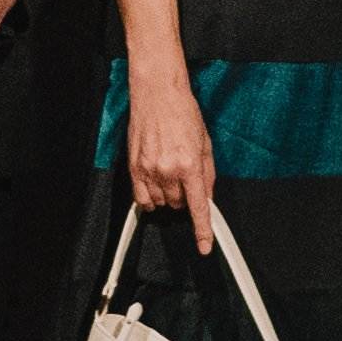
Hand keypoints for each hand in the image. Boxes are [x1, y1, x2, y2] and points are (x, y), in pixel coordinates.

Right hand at [123, 71, 220, 221]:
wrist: (158, 94)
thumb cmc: (183, 114)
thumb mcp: (205, 144)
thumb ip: (207, 175)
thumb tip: (206, 198)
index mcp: (190, 164)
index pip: (197, 207)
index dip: (202, 230)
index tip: (204, 246)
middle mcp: (169, 170)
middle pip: (179, 204)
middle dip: (185, 197)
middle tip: (185, 178)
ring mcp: (149, 170)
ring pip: (161, 202)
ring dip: (168, 196)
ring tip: (170, 174)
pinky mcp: (134, 167)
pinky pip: (141, 198)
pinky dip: (150, 198)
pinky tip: (155, 186)